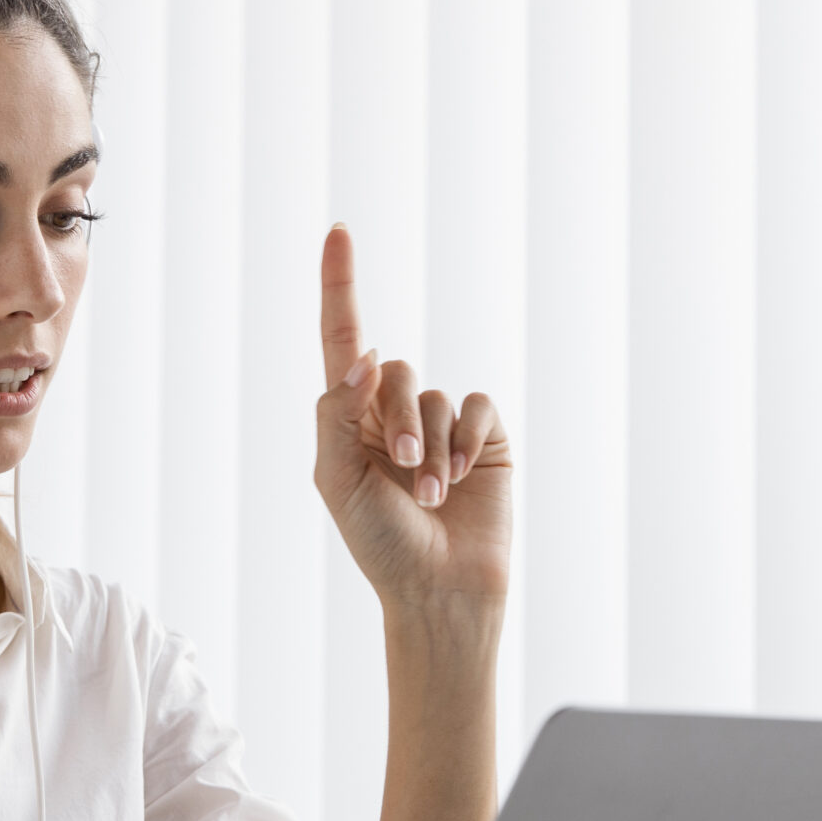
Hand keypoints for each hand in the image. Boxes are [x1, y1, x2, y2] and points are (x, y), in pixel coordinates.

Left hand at [313, 226, 511, 615]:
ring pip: (434, 394)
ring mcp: (442, 425)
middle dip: (397, 418)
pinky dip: (467, 437)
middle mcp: (394, 413)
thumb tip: (364, 355)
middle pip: (392, 370)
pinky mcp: (484, 438)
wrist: (439, 588)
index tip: (338, 232)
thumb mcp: (337, 478)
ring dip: (431, 446)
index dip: (339, 286)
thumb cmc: (379, 542)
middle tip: (402, 469)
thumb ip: (337, 411)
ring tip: (430, 495)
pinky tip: (461, 479)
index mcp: (349, 418)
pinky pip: (477, 406)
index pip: (342, 338)